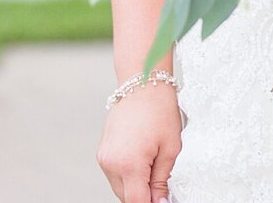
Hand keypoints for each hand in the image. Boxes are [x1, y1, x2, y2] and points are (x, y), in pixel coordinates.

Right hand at [97, 86, 181, 202]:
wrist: (142, 81)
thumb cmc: (160, 110)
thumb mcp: (171, 148)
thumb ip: (162, 181)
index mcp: (130, 164)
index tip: (162, 199)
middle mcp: (112, 164)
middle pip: (126, 198)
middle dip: (143, 195)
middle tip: (160, 179)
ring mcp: (104, 158)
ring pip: (120, 188)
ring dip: (134, 185)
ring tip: (151, 160)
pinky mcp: (102, 152)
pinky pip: (115, 174)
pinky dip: (127, 173)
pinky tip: (140, 156)